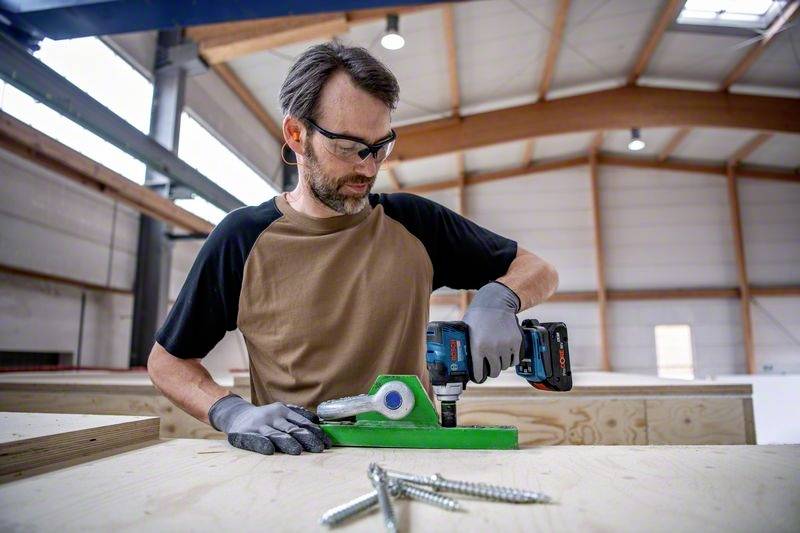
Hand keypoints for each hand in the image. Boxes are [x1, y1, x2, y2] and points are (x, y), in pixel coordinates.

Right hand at [208, 394, 331, 454]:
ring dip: (287, 443)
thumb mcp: (280, 412)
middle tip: (319, 449)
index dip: (315, 432)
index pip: (302, 422)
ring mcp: (259, 425)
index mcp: (282, 410)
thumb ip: (297, 416)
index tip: (327, 443)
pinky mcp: (245, 434)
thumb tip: (317, 421)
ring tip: (298, 451)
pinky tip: (270, 450)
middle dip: (307, 439)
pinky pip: (255, 440)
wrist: (236, 415)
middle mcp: (272, 416)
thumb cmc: (265, 418)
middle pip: (292, 429)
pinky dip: (263, 444)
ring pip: (276, 435)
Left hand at [462, 281, 522, 382]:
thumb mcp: (467, 331)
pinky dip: (512, 359)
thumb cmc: (478, 315)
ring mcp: (506, 346)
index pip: (478, 372)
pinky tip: (506, 354)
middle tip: (489, 366)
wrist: (496, 303)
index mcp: (477, 347)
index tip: (479, 377)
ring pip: (505, 366)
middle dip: (491, 370)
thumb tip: (459, 359)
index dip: (478, 377)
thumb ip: (466, 345)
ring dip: (501, 363)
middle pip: (494, 372)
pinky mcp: (516, 342)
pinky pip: (515, 360)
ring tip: (497, 356)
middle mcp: (492, 348)